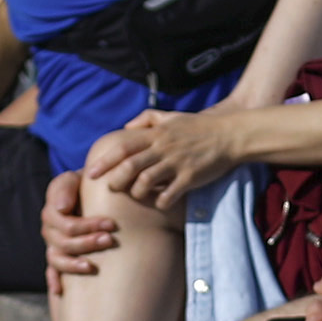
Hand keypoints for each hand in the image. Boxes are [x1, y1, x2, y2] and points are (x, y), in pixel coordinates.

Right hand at [41, 168, 119, 283]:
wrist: (90, 190)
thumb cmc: (85, 183)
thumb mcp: (75, 178)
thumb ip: (66, 187)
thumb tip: (62, 208)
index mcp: (52, 210)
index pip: (65, 223)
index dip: (88, 225)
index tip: (111, 224)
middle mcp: (50, 229)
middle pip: (64, 242)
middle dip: (87, 243)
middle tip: (110, 240)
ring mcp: (53, 244)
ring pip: (57, 259)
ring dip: (74, 264)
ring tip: (93, 266)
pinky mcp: (58, 256)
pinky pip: (52, 271)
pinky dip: (53, 281)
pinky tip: (59, 292)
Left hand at [87, 105, 237, 209]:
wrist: (230, 135)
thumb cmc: (199, 127)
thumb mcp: (172, 116)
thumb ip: (147, 118)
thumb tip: (125, 127)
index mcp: (157, 134)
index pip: (123, 147)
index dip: (104, 161)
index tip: (91, 172)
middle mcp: (163, 148)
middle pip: (130, 167)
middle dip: (116, 181)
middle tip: (112, 188)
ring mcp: (177, 163)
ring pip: (146, 182)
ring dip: (137, 193)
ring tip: (137, 195)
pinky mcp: (191, 177)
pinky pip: (169, 195)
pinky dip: (161, 203)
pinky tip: (160, 204)